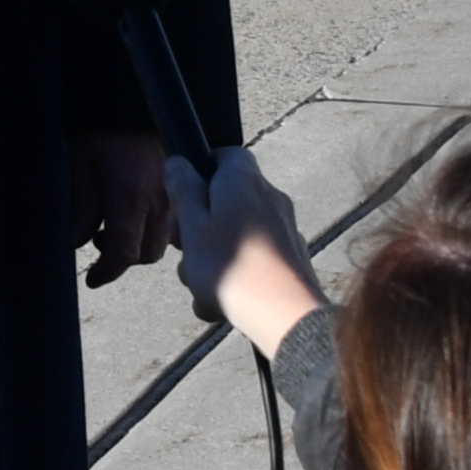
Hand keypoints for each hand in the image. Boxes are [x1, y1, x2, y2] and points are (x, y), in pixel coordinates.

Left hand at [73, 124, 175, 286]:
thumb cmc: (102, 131)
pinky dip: (153, 231)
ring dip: (139, 245)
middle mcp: (158, 202)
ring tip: (115, 227)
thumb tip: (77, 243)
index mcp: (130, 196)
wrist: (133, 102)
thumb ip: (80, 207)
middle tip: (100, 244)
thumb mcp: (80, 165)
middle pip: (146, 254)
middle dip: (123, 259)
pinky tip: (136, 217)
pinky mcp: (179, 192)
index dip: (106, 272)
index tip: (91, 279)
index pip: (124, 253)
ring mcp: (174, 197)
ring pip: (161, 243)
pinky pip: (171, 226)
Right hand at [174, 143, 321, 349]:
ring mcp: (284, 229)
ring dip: (212, 259)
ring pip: (235, 235)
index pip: (224, 154)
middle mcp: (269, 197)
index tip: (181, 199)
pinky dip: (235, 278)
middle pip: (226, 200)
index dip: (199, 170)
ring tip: (201, 287)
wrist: (284, 315)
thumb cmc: (231, 266)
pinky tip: (220, 305)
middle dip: (198, 226)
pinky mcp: (291, 259)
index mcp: (244, 180)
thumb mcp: (192, 226)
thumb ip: (183, 191)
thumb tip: (178, 161)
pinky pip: (253, 260)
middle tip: (183, 250)